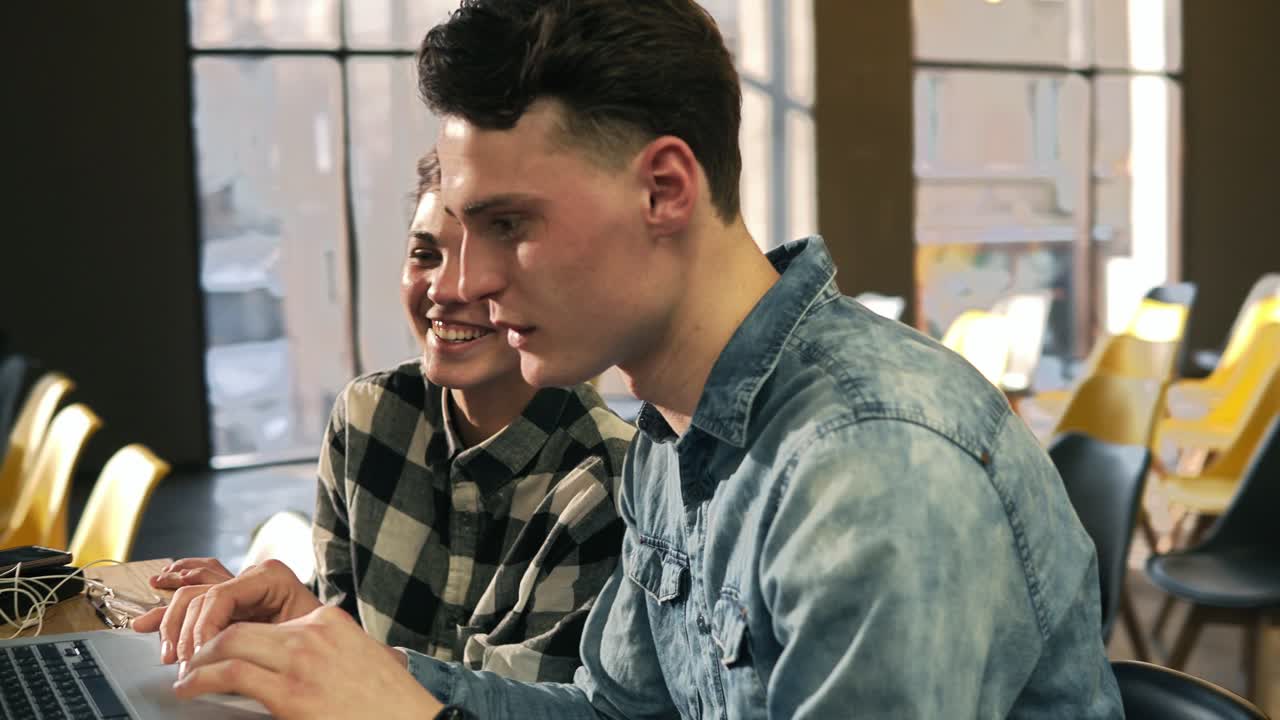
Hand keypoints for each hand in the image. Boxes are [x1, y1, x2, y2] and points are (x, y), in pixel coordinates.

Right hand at [133, 559, 321, 665]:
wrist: (337, 653)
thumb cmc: (321, 646)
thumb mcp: (291, 641)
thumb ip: (253, 641)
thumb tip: (215, 655)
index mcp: (272, 578)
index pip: (219, 596)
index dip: (201, 627)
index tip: (196, 656)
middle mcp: (255, 575)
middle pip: (200, 592)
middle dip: (180, 625)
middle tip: (175, 657)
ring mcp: (245, 586)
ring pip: (194, 587)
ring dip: (170, 611)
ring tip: (147, 627)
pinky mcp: (239, 599)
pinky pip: (202, 583)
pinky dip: (178, 585)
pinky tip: (160, 582)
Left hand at [174, 606, 444, 718]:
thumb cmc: (385, 704)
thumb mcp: (355, 662)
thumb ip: (320, 653)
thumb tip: (280, 666)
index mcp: (329, 621)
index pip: (268, 620)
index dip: (233, 635)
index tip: (219, 650)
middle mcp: (313, 632)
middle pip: (240, 626)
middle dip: (206, 643)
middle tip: (188, 661)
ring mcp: (301, 659)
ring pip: (228, 644)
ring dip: (196, 661)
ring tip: (184, 677)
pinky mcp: (291, 692)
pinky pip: (231, 674)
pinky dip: (200, 679)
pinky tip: (189, 688)